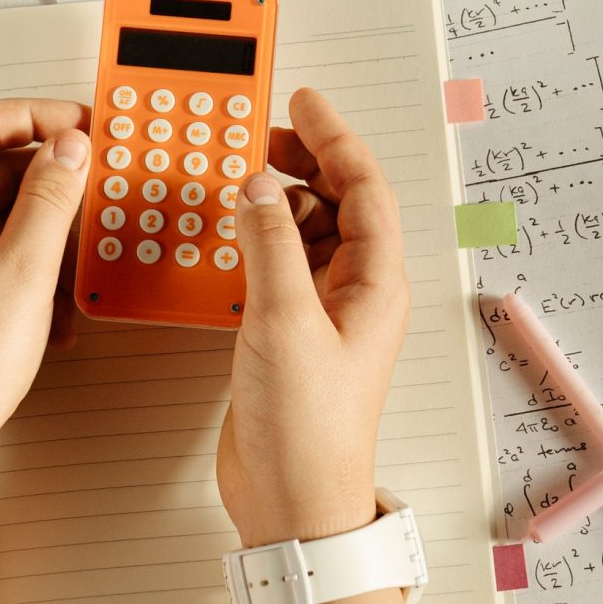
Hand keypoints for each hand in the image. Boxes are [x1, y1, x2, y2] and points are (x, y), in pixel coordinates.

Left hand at [0, 100, 89, 475]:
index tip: (81, 127)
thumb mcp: (24, 276)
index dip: (36, 115)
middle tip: (89, 190)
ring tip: (73, 261)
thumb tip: (68, 150)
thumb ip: (51, 202)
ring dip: (38, 227)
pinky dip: (21, 261)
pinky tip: (51, 302)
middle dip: (45, 177)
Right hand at [217, 87, 409, 548]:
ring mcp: (322, 313)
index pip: (364, 188)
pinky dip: (254, 240)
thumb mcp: (283, 320)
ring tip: (238, 174)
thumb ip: (269, 244)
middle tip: (261, 129)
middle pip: (337, 203)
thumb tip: (255, 188)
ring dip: (274, 200)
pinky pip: (277, 266)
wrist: (292, 502)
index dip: (334, 137)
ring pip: (305, 232)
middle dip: (302, 160)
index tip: (302, 100)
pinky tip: (227, 233)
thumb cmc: (308, 430)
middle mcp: (355, 293)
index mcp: (375, 283)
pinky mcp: (288, 334)